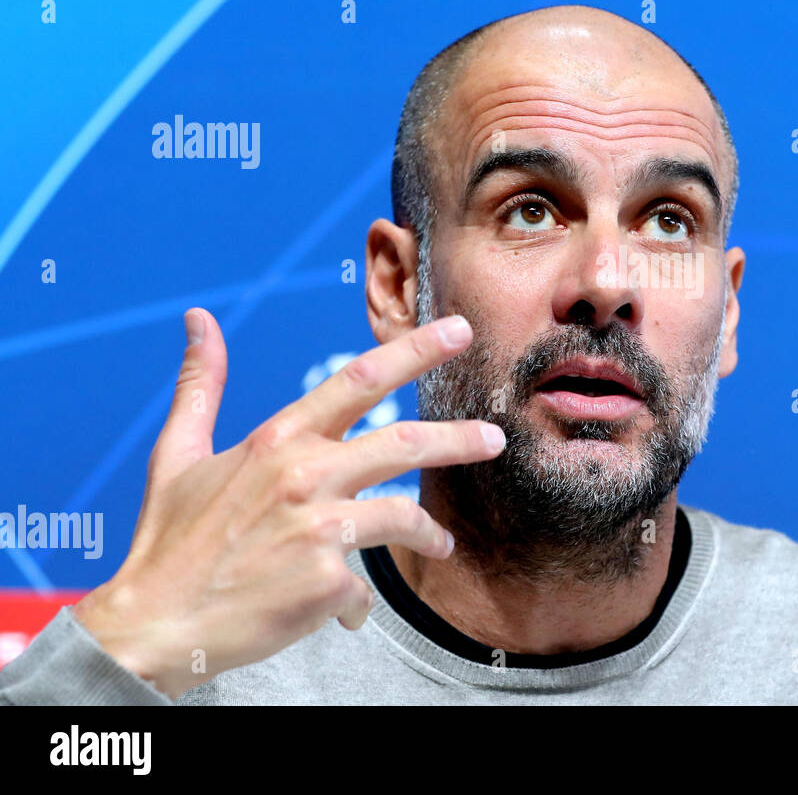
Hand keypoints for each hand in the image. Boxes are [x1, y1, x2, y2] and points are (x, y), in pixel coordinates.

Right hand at [73, 308, 505, 699]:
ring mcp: (319, 528)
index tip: (459, 331)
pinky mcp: (327, 580)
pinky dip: (355, 601)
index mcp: (276, 440)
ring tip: (442, 545)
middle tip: (496, 437)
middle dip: (459, 439)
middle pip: (405, 444)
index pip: (359, 379)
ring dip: (429, 534)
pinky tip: (341, 610)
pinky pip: (365, 587)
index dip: (415, 351)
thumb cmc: (168, 541)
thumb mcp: (176, 454)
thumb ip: (201, 385)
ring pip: (404, 516)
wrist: (153, 626)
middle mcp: (304, 476)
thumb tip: (198, 319)